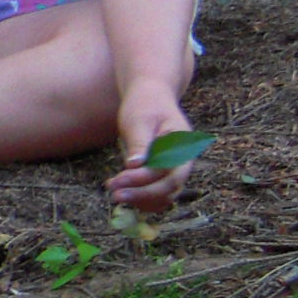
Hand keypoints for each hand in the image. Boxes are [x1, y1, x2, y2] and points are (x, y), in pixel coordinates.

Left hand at [108, 81, 194, 212]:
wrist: (151, 98)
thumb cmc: (145, 106)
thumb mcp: (139, 120)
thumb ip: (140, 142)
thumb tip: (134, 165)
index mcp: (182, 145)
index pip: (166, 171)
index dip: (141, 180)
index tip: (117, 182)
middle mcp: (183, 161)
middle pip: (169, 188)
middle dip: (141, 194)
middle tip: (114, 195)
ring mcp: (175, 169)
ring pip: (165, 195)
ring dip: (142, 199)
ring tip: (115, 194)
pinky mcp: (164, 174)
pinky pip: (158, 193)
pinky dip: (143, 198)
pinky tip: (123, 191)